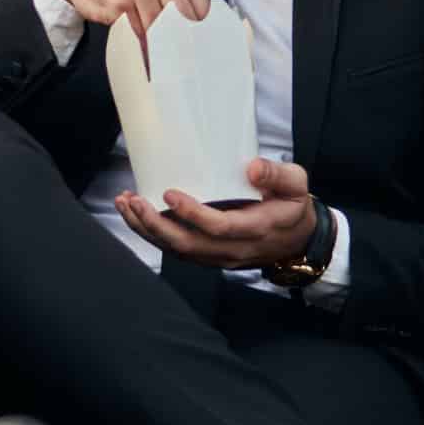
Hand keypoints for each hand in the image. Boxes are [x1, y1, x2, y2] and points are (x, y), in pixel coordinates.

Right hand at [47, 0, 211, 38]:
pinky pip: (135, 33)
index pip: (201, 10)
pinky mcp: (117, 5)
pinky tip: (134, 31)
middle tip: (176, 50)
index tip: (192, 38)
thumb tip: (195, 24)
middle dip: (178, 39)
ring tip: (155, 44)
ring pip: (158, 31)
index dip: (195, 28)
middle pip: (181, 23)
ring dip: (156, 42)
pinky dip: (136, 39)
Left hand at [114, 158, 318, 270]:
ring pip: (177, 251)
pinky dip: (152, 235)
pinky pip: (177, 251)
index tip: (169, 193)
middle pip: (188, 244)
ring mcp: (219, 257)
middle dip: (156, 224)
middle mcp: (234, 249)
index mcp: (256, 228)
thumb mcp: (296, 185)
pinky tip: (135, 215)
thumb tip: (252, 167)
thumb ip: (277, 174)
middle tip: (134, 200)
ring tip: (125, 204)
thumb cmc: (292, 207)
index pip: (219, 227)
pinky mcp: (208, 257)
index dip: (192, 213)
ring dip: (147, 229)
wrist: (298, 241)